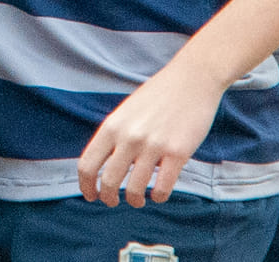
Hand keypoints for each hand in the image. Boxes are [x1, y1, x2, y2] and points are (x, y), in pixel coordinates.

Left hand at [77, 60, 223, 206]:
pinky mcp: (178, 153)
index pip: (87, 165)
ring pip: (134, 190)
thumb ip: (115, 136)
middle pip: (108, 182)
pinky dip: (157, 197)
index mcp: (112, 126)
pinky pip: (162, 189)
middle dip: (108, 198)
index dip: (86, 186)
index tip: (90, 195)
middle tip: (112, 201)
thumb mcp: (126, 112)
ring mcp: (154, 146)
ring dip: (135, 200)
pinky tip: (158, 193)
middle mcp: (129, 137)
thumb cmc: (158, 95)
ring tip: (138, 199)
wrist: (192, 78)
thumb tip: (104, 166)